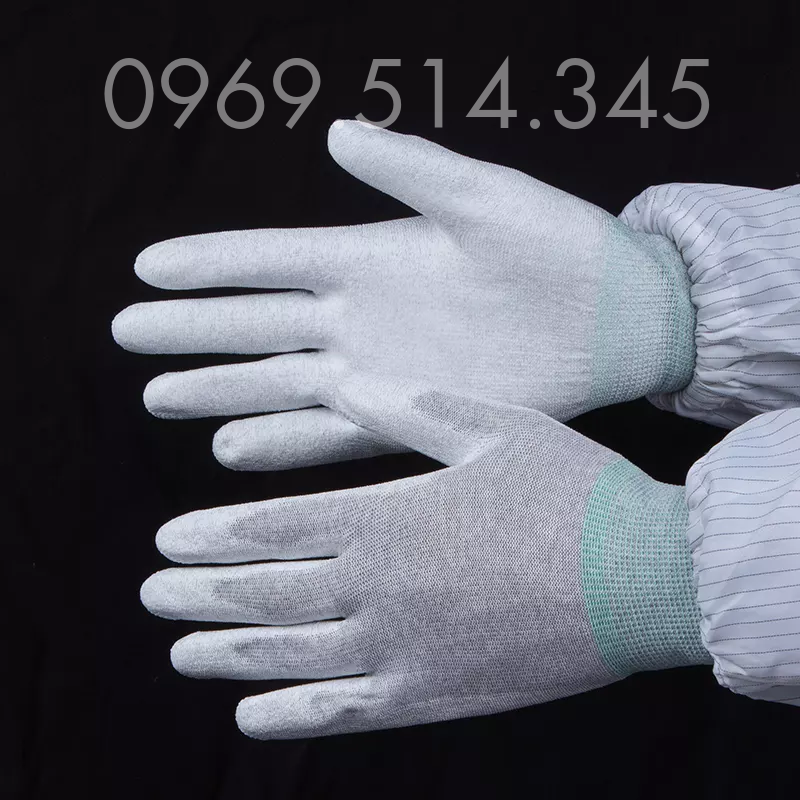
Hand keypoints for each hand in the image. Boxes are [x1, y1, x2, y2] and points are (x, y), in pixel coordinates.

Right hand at [114, 120, 693, 469]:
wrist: (613, 319)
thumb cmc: (557, 245)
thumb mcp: (482, 196)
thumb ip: (409, 169)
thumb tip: (335, 131)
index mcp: (369, 255)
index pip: (267, 258)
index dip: (208, 264)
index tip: (146, 268)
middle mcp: (361, 316)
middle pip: (256, 325)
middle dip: (192, 332)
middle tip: (129, 339)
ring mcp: (382, 369)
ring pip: (282, 382)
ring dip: (223, 392)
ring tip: (163, 400)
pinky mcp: (411, 414)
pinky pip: (335, 432)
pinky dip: (287, 443)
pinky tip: (237, 452)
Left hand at [140, 376, 706, 738]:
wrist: (644, 575)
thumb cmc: (572, 490)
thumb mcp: (494, 424)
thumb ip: (410, 406)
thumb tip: (342, 378)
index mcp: (389, 517)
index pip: (271, 529)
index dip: (211, 537)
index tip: (168, 542)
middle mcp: (381, 588)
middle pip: (265, 594)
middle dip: (199, 595)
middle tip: (153, 595)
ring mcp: (404, 649)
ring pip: (290, 656)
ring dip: (227, 654)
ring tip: (181, 651)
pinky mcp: (434, 694)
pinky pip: (344, 712)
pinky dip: (290, 715)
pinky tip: (250, 716)